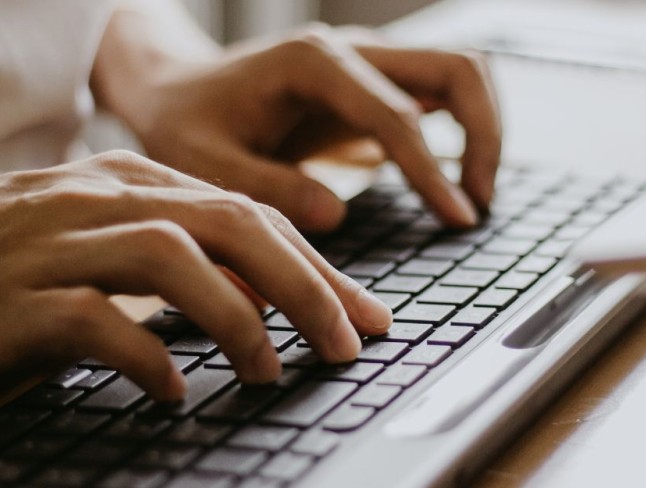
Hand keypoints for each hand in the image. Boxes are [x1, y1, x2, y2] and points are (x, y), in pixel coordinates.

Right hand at [0, 151, 390, 400]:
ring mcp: (51, 242)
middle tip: (345, 343)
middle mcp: (96, 197)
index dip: (316, 265)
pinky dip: (147, 356)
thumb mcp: (117, 253)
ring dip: (236, 318)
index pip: (248, 213)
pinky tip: (174, 392)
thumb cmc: (29, 275)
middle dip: (303, 284)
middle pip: (227, 223)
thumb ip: (189, 261)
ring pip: (170, 256)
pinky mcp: (12, 298)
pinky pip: (93, 319)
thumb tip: (272, 299)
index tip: (362, 315)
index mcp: (130, 180)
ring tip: (269, 371)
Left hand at [94, 19, 500, 231]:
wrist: (177, 90)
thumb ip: (268, 187)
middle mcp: (352, 52)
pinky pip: (440, 96)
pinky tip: (449, 182)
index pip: (398, 114)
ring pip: (461, 73)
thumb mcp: (205, 162)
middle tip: (476, 205)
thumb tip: (337, 214)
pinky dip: (462, 132)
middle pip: (458, 68)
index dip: (432, 171)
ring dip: (484, 130)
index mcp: (312, 63)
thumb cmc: (186, 125)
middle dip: (485, 135)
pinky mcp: (373, 86)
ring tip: (472, 196)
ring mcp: (368, 64)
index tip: (457, 219)